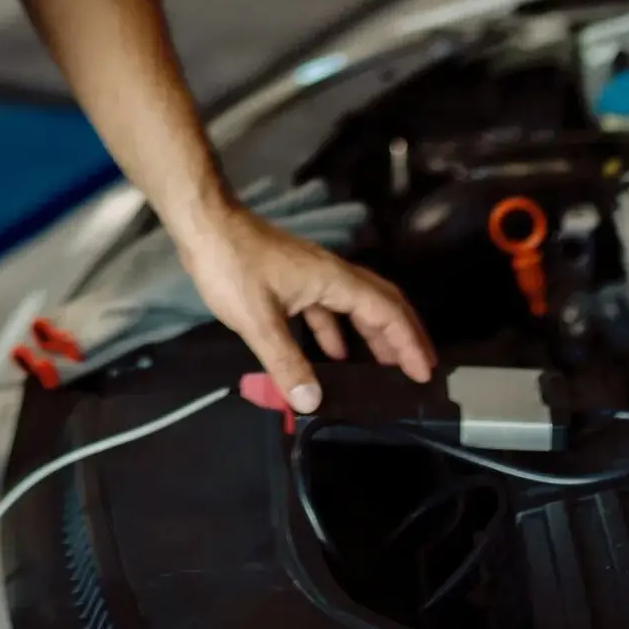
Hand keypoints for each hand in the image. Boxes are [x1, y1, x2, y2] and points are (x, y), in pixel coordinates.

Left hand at [169, 201, 434, 412]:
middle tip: (417, 369)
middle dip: (401, 337)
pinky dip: (336, 332)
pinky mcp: (292, 280)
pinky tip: (331, 355)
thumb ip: (285, 363)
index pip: (386, 311)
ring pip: (354, 307)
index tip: (424, 370)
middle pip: (380, 304)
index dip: (408, 341)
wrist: (204, 225)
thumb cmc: (232, 265)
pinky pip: (327, 309)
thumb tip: (311, 403)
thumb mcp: (258, 321)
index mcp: (333, 279)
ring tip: (381, 369)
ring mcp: (311, 275)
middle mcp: (330, 274)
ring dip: (371, 335)